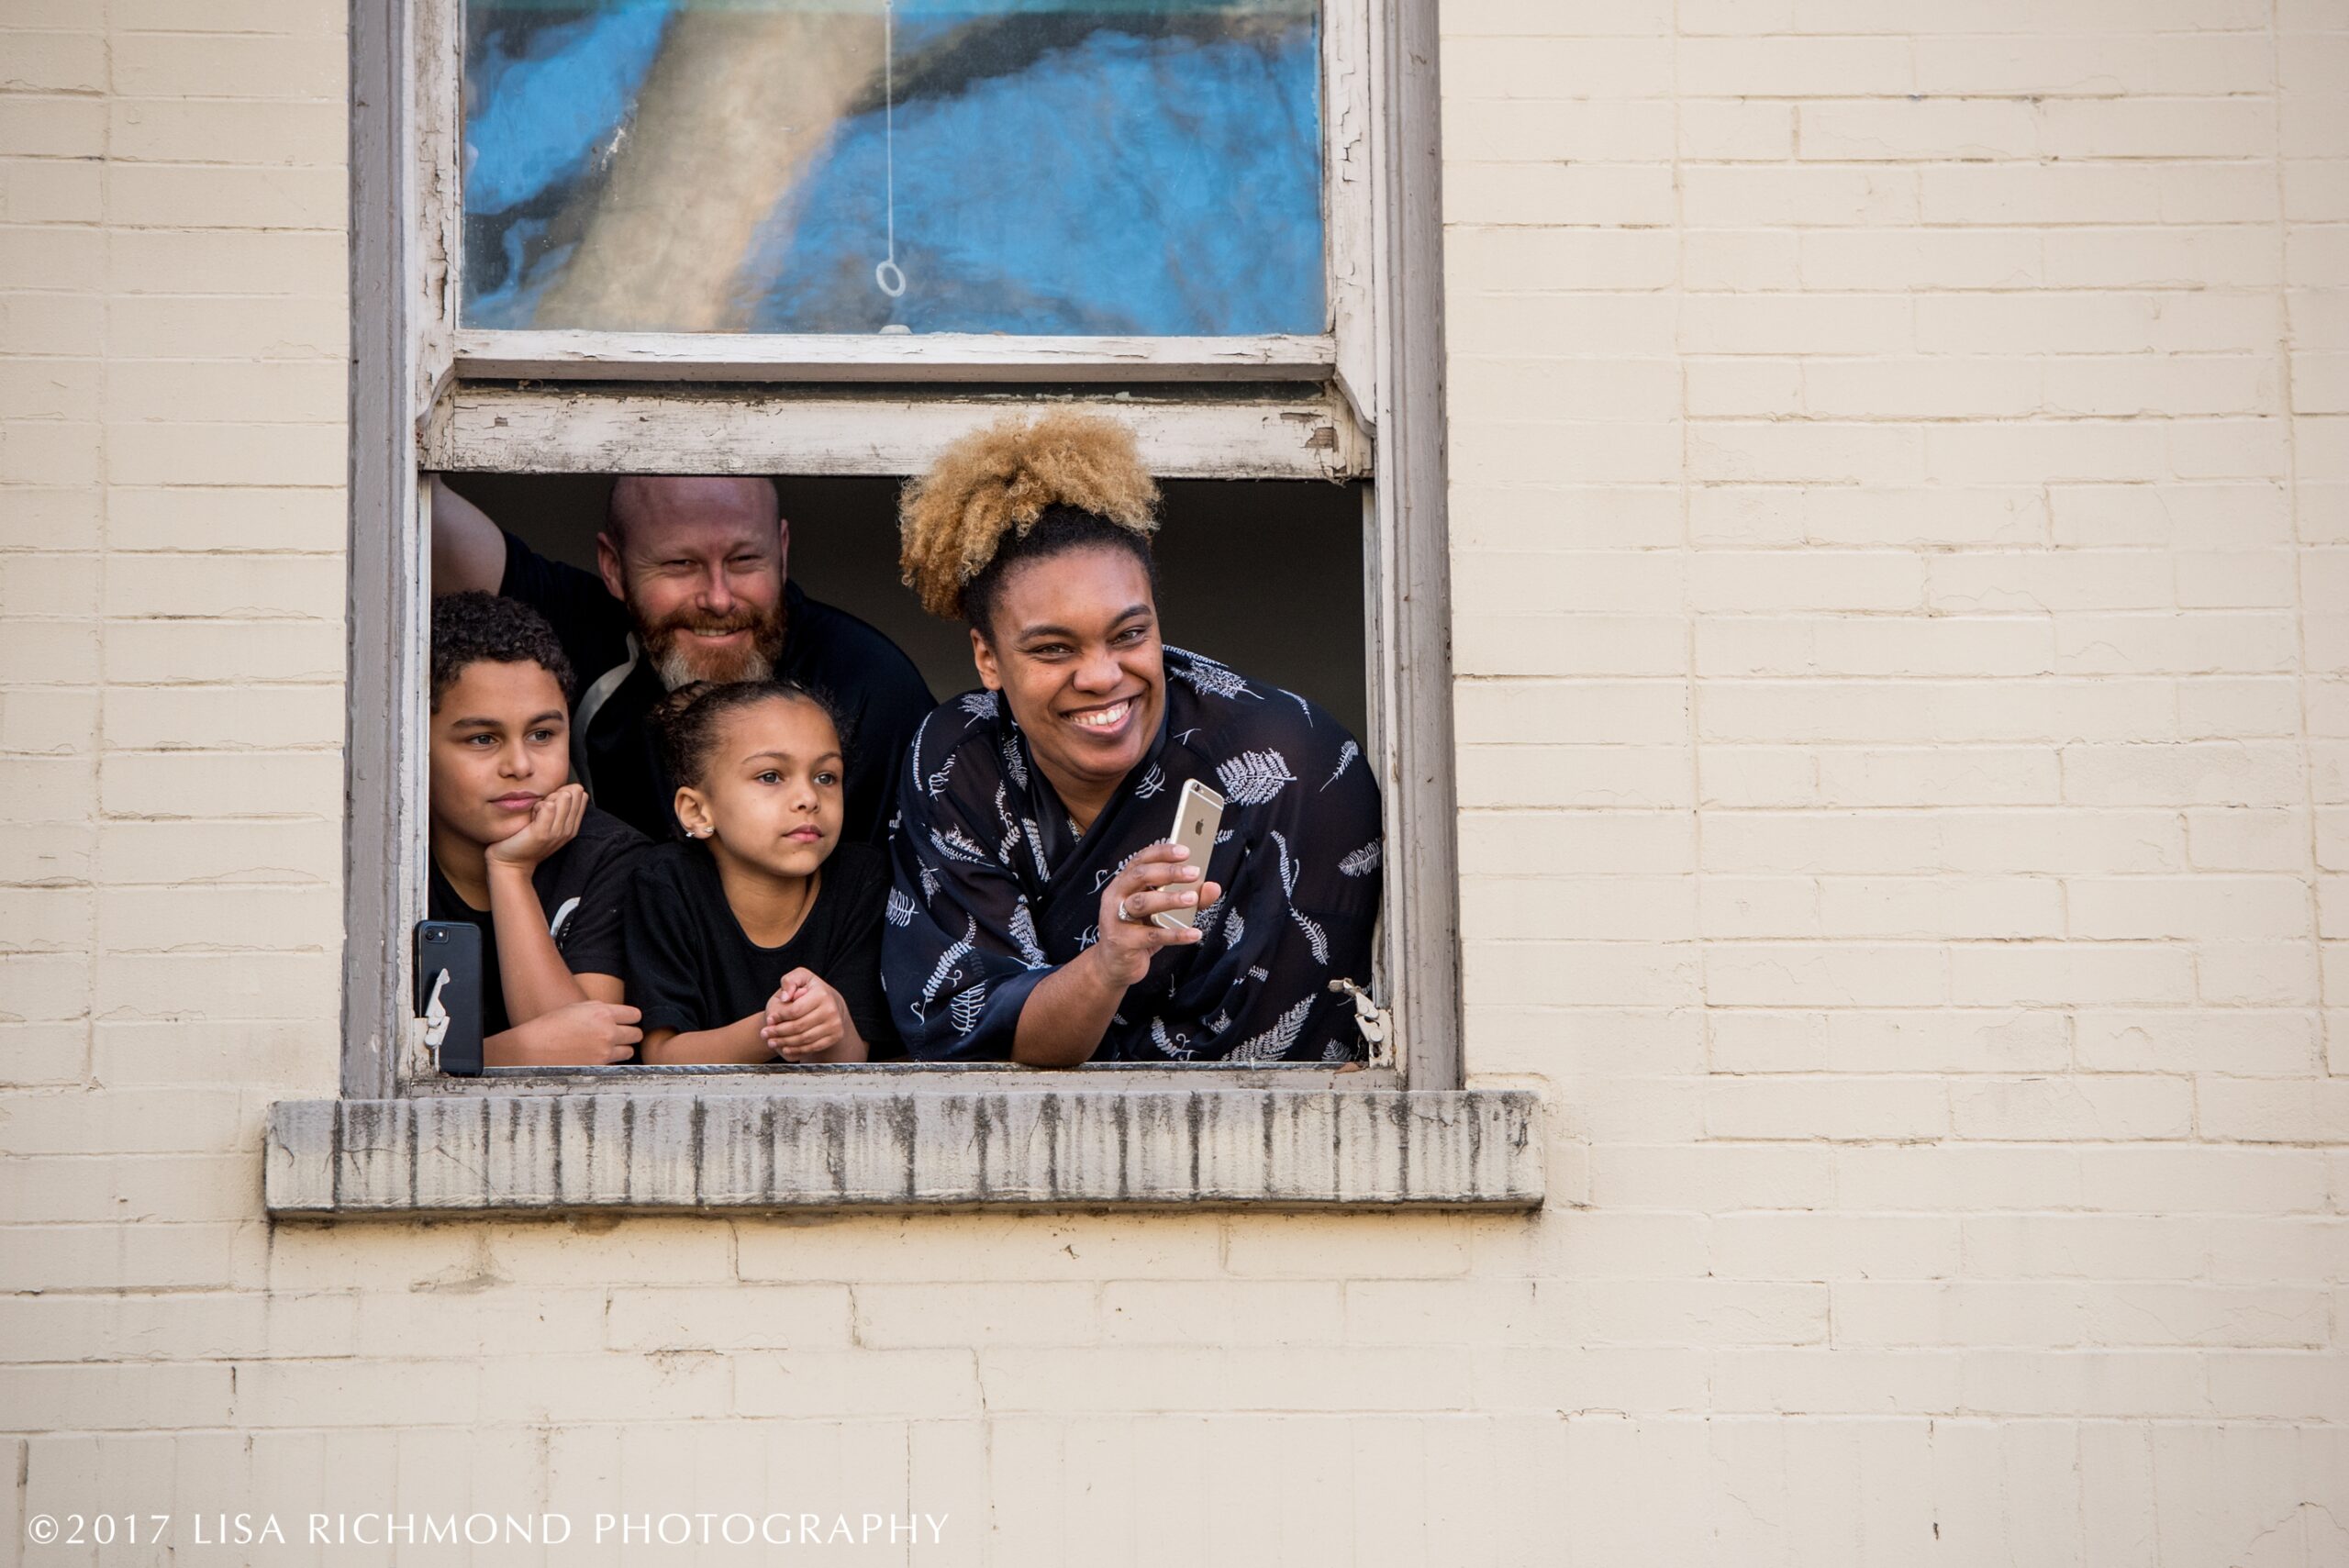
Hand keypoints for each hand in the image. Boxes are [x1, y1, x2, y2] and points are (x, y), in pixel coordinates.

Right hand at [485, 999, 641, 1065]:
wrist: (532, 1049)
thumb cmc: (551, 1025)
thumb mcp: (577, 1008)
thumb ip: (601, 1009)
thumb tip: (618, 1015)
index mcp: (603, 1013)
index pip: (635, 1015)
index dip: (632, 1018)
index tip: (628, 1020)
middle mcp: (608, 1032)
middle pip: (636, 1034)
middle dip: (630, 1034)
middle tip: (621, 1035)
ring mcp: (604, 1052)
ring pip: (629, 1051)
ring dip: (622, 1049)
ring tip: (608, 1048)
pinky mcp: (598, 1068)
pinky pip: (615, 1065)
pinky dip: (611, 1062)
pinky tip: (599, 1059)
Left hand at [486, 783, 586, 871]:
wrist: (510, 862)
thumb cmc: (524, 839)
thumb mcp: (548, 822)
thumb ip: (559, 807)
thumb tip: (566, 788)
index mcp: (572, 827)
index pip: (581, 794)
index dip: (563, 793)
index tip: (548, 807)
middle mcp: (568, 830)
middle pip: (572, 793)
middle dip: (554, 795)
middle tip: (540, 812)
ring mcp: (557, 832)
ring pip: (562, 797)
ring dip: (545, 801)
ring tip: (534, 816)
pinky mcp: (543, 833)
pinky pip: (548, 806)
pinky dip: (536, 807)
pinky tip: (530, 819)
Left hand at [760, 968, 845, 1061]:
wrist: (830, 1003)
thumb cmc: (811, 991)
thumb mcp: (799, 977)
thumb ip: (789, 981)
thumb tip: (785, 997)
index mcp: (821, 994)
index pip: (795, 1010)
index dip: (779, 1017)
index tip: (769, 1019)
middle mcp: (831, 1010)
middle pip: (799, 1027)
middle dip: (778, 1032)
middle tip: (765, 1034)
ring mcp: (834, 1024)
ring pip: (804, 1039)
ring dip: (784, 1043)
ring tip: (772, 1041)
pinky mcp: (835, 1036)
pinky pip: (813, 1047)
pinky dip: (797, 1049)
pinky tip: (785, 1047)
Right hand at [1088, 842, 1221, 989]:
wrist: (1113, 967)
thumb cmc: (1139, 933)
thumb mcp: (1163, 913)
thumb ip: (1189, 898)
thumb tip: (1213, 887)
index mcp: (1124, 883)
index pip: (1141, 860)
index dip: (1162, 852)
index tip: (1185, 851)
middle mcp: (1116, 897)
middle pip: (1139, 876)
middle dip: (1168, 872)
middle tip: (1194, 872)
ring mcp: (1116, 919)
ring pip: (1142, 903)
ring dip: (1170, 899)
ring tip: (1193, 898)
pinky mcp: (1123, 942)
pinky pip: (1151, 936)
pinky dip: (1175, 934)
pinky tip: (1194, 933)